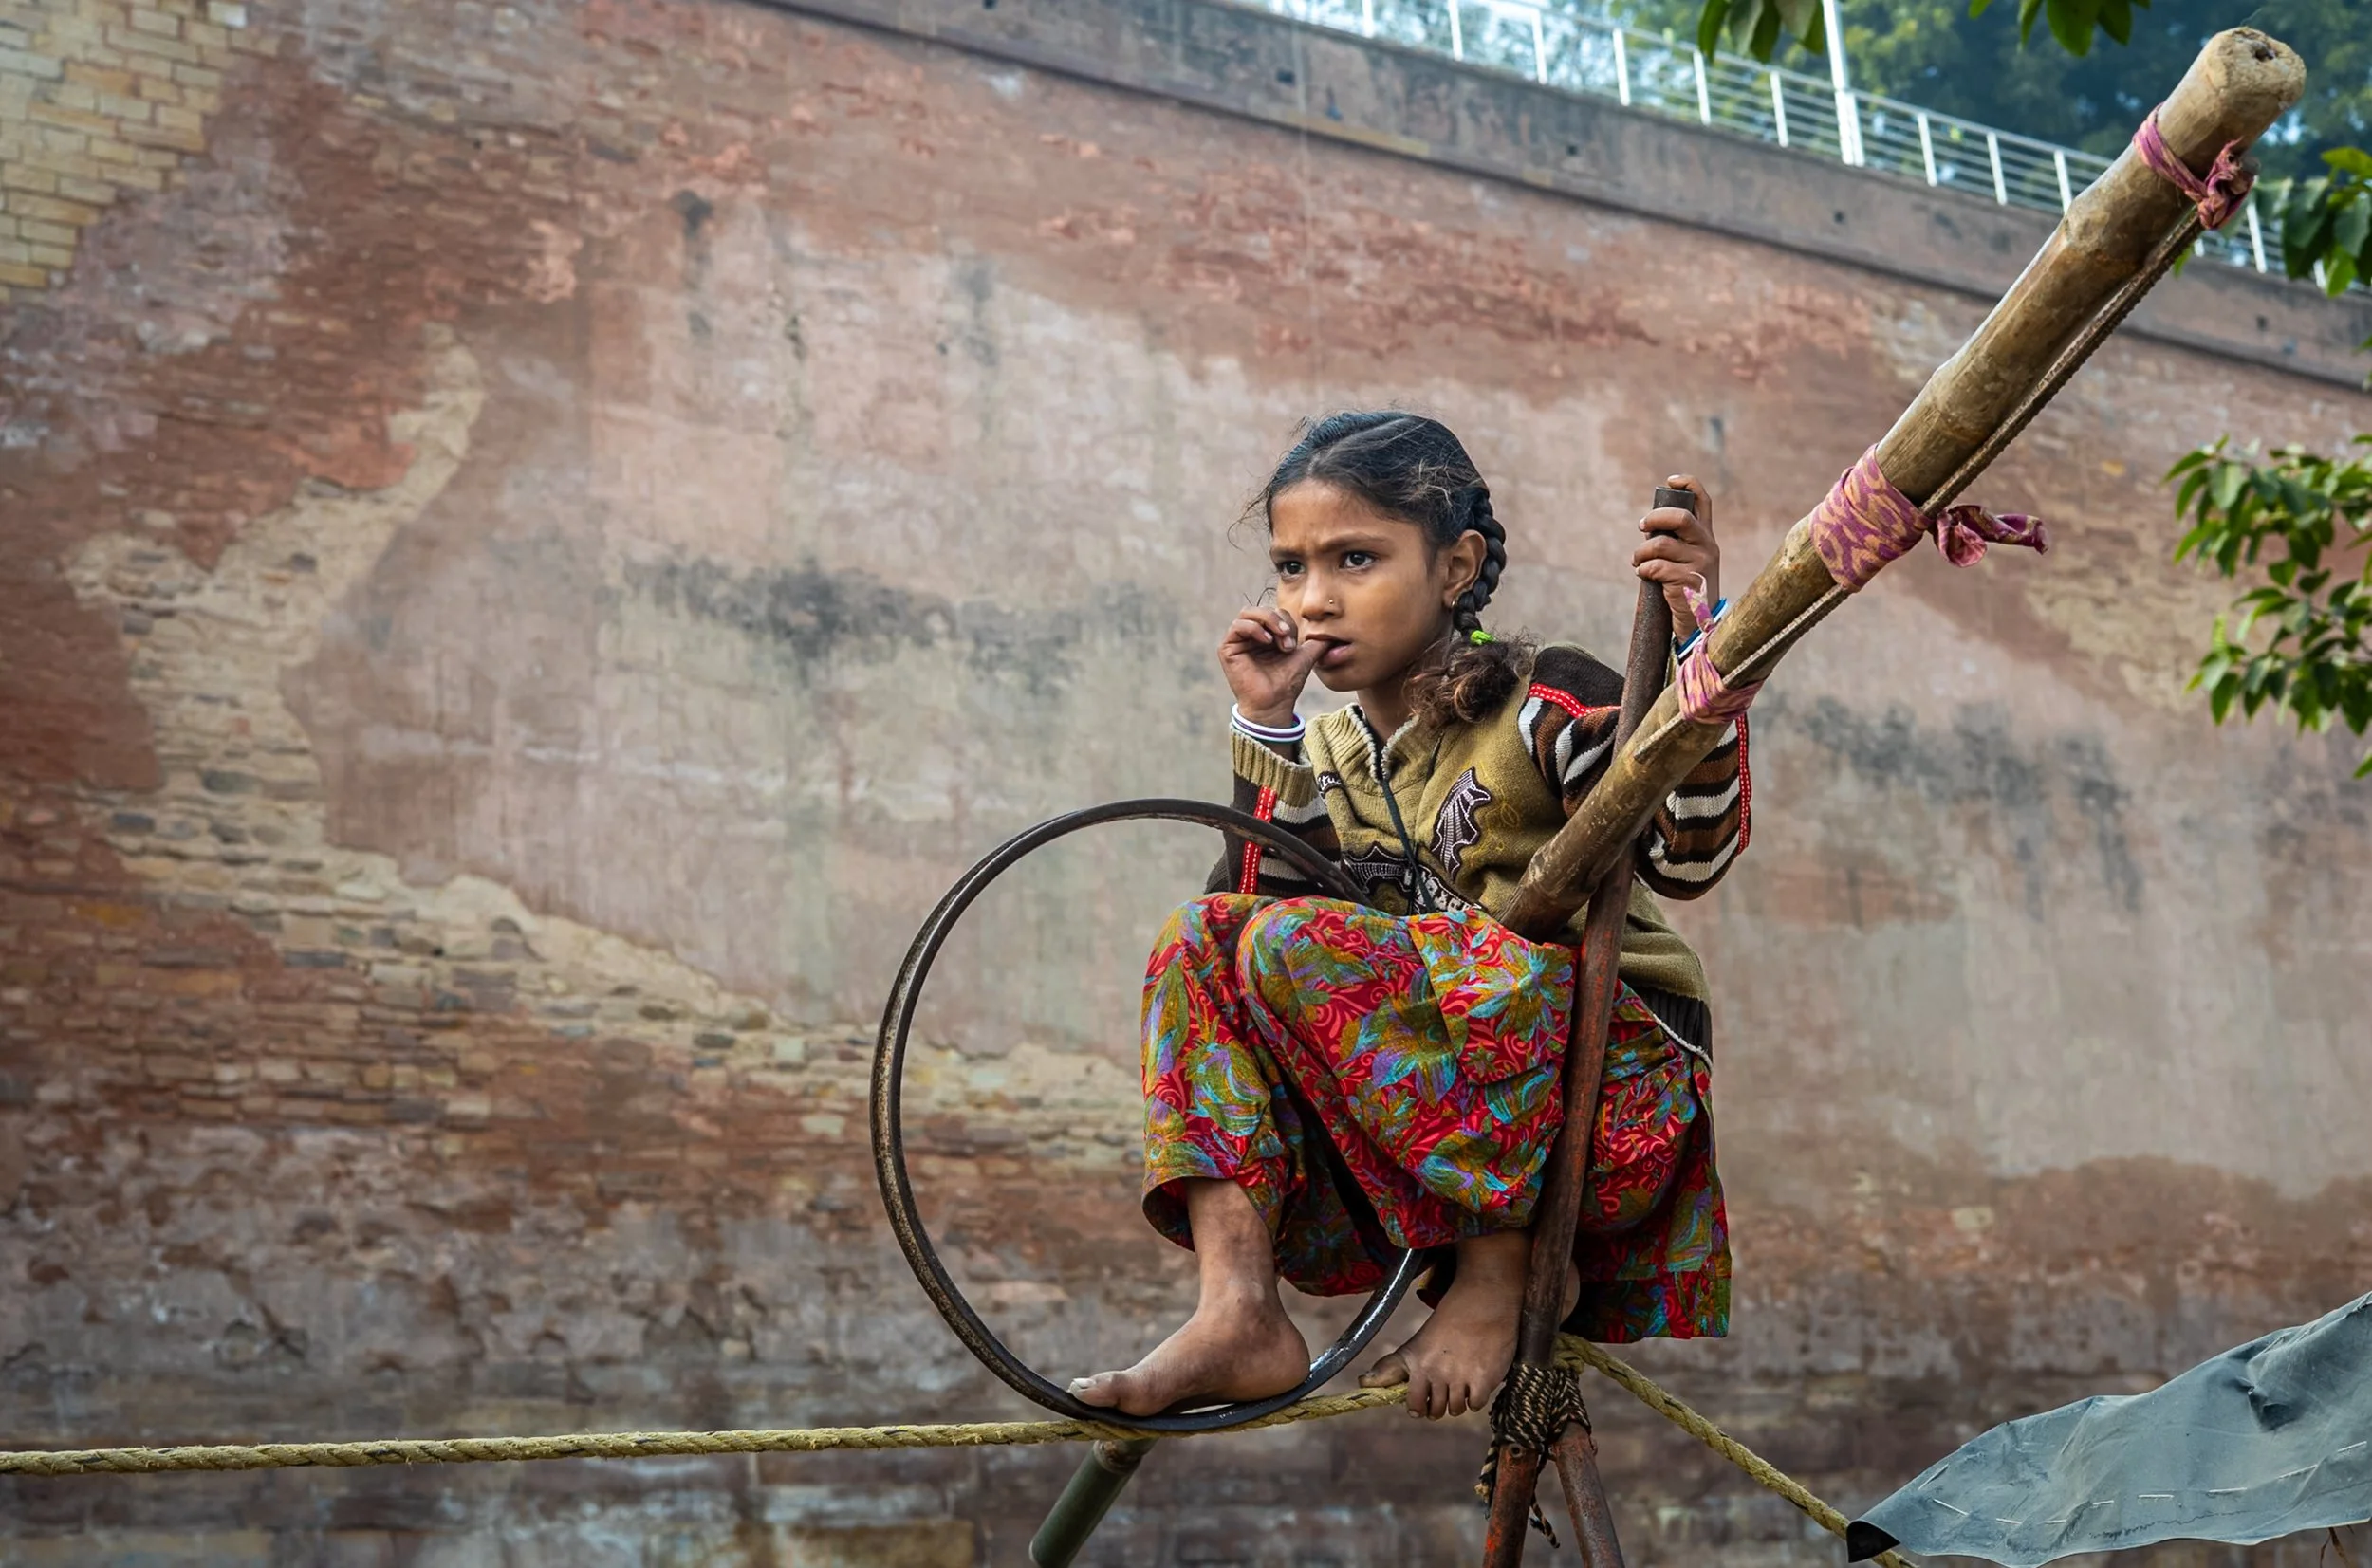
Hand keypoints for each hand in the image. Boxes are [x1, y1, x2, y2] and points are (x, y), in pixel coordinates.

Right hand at [1220, 606, 1324, 726]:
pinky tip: (1266, 641)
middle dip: (1278, 620)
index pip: (1275, 612)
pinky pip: (1237, 626)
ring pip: (1248, 613)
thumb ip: (1317, 642)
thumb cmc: (1287, 683)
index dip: (1287, 623)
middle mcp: (1250, 636)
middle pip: (1261, 609)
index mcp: (1265, 635)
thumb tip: (1333, 632)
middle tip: (1289, 640)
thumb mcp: (1305, 656)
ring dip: (1268, 622)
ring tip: (1280, 641)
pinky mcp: (1227, 649)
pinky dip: (1254, 628)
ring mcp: (1237, 641)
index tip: (1295, 645)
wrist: (1274, 704)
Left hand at [1632, 474, 1720, 637]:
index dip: (1688, 484)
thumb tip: (1649, 525)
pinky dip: (1643, 570)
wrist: (1701, 625)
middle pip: (1680, 518)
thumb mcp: (1690, 561)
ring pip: (1660, 545)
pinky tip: (1644, 575)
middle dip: (1654, 519)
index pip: (1704, 501)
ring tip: (1638, 562)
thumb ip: (1677, 542)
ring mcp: (1700, 564)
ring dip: (1641, 553)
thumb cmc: (1687, 590)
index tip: (1670, 482)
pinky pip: (1655, 567)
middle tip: (1641, 527)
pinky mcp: (1688, 582)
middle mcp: (1708, 547)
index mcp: (1707, 538)